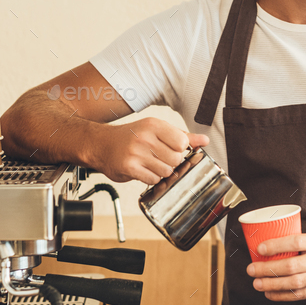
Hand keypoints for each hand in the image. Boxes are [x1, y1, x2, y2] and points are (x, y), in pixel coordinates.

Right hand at [91, 117, 208, 183]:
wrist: (101, 144)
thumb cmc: (131, 137)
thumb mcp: (156, 130)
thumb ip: (182, 135)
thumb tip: (204, 140)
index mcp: (154, 125)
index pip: (182, 142)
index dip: (179, 149)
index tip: (171, 149)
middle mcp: (145, 137)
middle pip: (176, 159)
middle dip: (171, 162)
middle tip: (158, 158)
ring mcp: (136, 153)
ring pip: (166, 171)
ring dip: (161, 171)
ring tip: (150, 164)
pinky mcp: (129, 168)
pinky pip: (153, 179)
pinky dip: (151, 178)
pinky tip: (143, 170)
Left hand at [246, 234, 305, 300]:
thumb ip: (301, 243)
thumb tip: (273, 245)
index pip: (295, 243)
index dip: (276, 245)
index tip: (260, 248)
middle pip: (291, 266)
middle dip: (267, 269)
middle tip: (251, 269)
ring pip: (293, 283)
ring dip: (272, 284)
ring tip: (257, 284)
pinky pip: (299, 295)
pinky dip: (282, 295)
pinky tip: (270, 294)